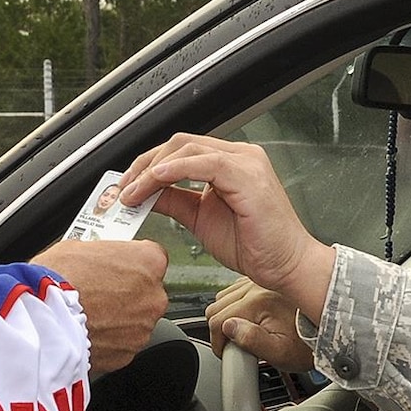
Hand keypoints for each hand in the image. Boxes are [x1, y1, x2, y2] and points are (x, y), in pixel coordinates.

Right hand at [33, 239, 167, 376]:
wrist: (44, 321)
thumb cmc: (57, 280)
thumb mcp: (79, 247)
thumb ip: (104, 255)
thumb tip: (99, 260)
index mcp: (148, 262)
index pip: (152, 258)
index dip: (130, 263)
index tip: (116, 268)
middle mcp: (154, 296)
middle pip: (147, 292)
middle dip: (127, 293)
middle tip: (98, 292)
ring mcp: (143, 328)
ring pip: (136, 321)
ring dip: (119, 318)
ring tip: (90, 314)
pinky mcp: (128, 353)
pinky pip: (122, 343)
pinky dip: (109, 340)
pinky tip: (88, 331)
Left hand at [118, 134, 336, 319]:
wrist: (287, 267)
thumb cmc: (256, 246)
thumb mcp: (201, 219)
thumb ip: (175, 201)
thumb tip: (146, 194)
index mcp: (228, 164)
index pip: (179, 151)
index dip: (147, 165)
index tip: (125, 186)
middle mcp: (238, 156)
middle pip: (178, 144)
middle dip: (143, 164)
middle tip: (122, 189)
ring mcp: (245, 162)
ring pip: (187, 148)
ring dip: (152, 169)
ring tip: (132, 192)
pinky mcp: (248, 175)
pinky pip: (204, 162)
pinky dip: (174, 170)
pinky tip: (155, 182)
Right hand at [205, 278, 313, 370]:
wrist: (333, 329)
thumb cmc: (309, 344)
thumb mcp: (281, 353)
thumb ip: (252, 341)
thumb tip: (229, 329)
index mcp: (258, 302)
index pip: (218, 321)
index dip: (218, 344)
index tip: (227, 354)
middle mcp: (256, 286)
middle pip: (217, 307)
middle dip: (220, 330)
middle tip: (233, 347)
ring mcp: (259, 281)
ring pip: (224, 297)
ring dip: (226, 316)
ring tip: (241, 334)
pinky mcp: (264, 282)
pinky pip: (236, 289)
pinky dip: (235, 304)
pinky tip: (247, 319)